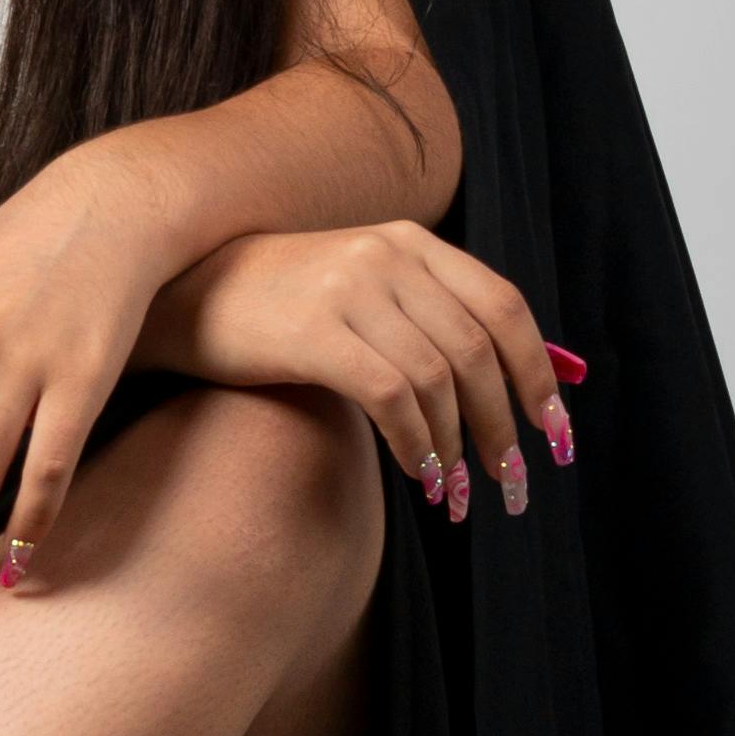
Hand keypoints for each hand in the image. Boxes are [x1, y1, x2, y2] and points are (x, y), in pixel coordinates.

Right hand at [151, 225, 578, 523]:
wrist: (181, 297)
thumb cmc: (278, 310)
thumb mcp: (360, 293)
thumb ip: (427, 321)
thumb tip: (510, 383)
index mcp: (410, 242)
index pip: (503, 307)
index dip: (537, 375)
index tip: (553, 433)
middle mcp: (388, 254)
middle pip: (477, 350)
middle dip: (503, 426)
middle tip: (510, 482)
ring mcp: (350, 289)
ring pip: (438, 379)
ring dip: (454, 448)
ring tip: (453, 494)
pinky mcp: (314, 331)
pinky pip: (391, 396)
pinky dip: (414, 443)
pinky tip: (416, 476)